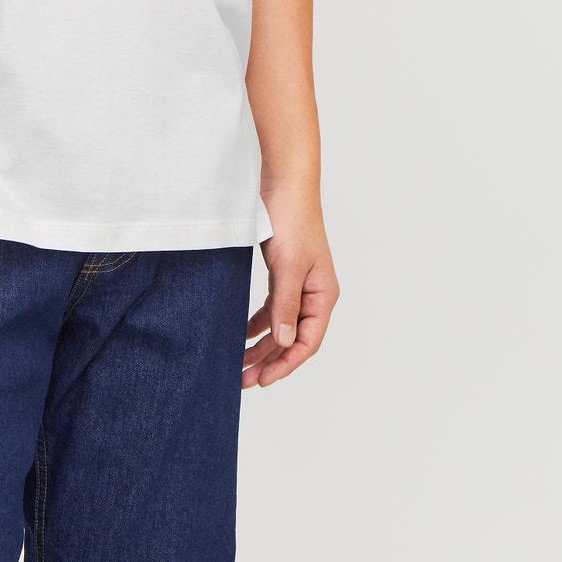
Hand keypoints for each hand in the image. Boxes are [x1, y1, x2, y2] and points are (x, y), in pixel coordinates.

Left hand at [242, 193, 338, 388]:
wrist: (282, 181)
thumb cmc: (292, 218)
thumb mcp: (288, 265)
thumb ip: (285, 305)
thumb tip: (284, 341)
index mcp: (323, 295)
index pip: (307, 342)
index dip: (285, 364)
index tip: (262, 380)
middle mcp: (313, 294)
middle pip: (293, 338)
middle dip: (269, 360)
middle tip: (243, 380)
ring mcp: (298, 284)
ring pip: (280, 326)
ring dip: (261, 345)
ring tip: (238, 364)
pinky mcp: (282, 273)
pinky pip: (272, 308)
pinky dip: (257, 323)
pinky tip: (241, 333)